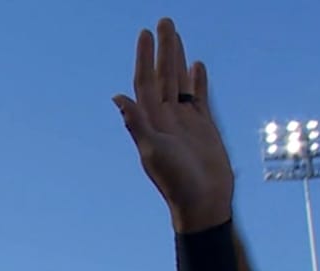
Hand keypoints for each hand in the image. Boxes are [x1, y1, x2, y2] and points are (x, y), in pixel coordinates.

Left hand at [112, 18, 233, 231]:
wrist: (203, 201)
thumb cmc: (176, 181)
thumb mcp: (153, 152)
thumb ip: (136, 123)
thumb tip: (117, 96)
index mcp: (150, 121)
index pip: (145, 82)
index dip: (144, 58)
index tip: (144, 34)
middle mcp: (164, 118)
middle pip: (162, 76)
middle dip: (162, 49)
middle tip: (164, 21)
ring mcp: (183, 121)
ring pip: (178, 82)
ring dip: (177, 59)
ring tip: (176, 35)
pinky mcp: (203, 127)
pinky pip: (197, 97)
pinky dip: (196, 81)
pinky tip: (195, 65)